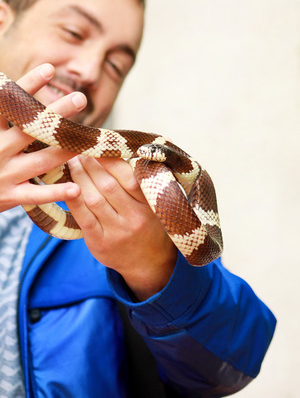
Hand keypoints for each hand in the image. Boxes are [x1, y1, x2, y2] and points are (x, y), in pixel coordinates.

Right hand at [0, 63, 86, 211]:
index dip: (28, 85)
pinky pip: (37, 195)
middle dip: (56, 114)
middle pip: (31, 129)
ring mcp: (6, 174)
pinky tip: (76, 189)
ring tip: (88, 141)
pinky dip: (56, 194)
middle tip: (80, 98)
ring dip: (65, 150)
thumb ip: (1, 114)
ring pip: (41, 161)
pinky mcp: (11, 196)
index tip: (49, 68)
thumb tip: (8, 89)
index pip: (9, 105)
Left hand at [66, 156, 177, 299]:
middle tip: (79, 150)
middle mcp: (135, 217)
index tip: (99, 146)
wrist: (148, 264)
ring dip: (80, 178)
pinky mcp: (100, 242)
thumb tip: (117, 152)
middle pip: (108, 185)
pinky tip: (66, 186)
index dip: (111, 159)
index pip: (129, 176)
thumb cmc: (149, 226)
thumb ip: (141, 182)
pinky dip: (73, 200)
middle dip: (91, 164)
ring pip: (94, 199)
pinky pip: (83, 217)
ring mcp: (117, 231)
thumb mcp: (154, 205)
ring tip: (71, 163)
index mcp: (150, 204)